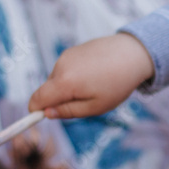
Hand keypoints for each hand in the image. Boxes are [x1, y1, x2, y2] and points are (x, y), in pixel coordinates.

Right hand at [28, 33, 154, 118]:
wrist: (133, 53)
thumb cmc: (117, 83)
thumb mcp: (95, 107)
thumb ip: (68, 111)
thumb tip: (47, 114)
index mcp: (64, 82)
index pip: (36, 99)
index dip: (35, 112)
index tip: (42, 118)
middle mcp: (60, 66)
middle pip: (47, 91)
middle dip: (58, 100)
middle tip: (85, 101)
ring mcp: (66, 56)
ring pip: (57, 81)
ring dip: (68, 88)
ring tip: (94, 85)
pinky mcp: (72, 50)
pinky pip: (65, 70)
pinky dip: (74, 76)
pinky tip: (94, 74)